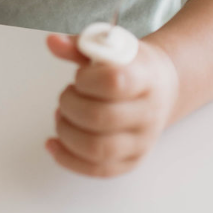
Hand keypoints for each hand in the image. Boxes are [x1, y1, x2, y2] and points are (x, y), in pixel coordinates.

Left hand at [44, 33, 178, 178]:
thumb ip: (80, 44)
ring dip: (66, 132)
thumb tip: (52, 42)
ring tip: (62, 115)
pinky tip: (54, 144)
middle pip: (100, 118)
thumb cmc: (132, 66)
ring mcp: (141, 141)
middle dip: (69, 105)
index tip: (79, 76)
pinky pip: (97, 170)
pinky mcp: (130, 161)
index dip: (86, 79)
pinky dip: (68, 158)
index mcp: (145, 77)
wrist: (160, 87)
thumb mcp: (110, 47)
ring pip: (97, 148)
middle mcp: (148, 113)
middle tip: (66, 95)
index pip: (113, 82)